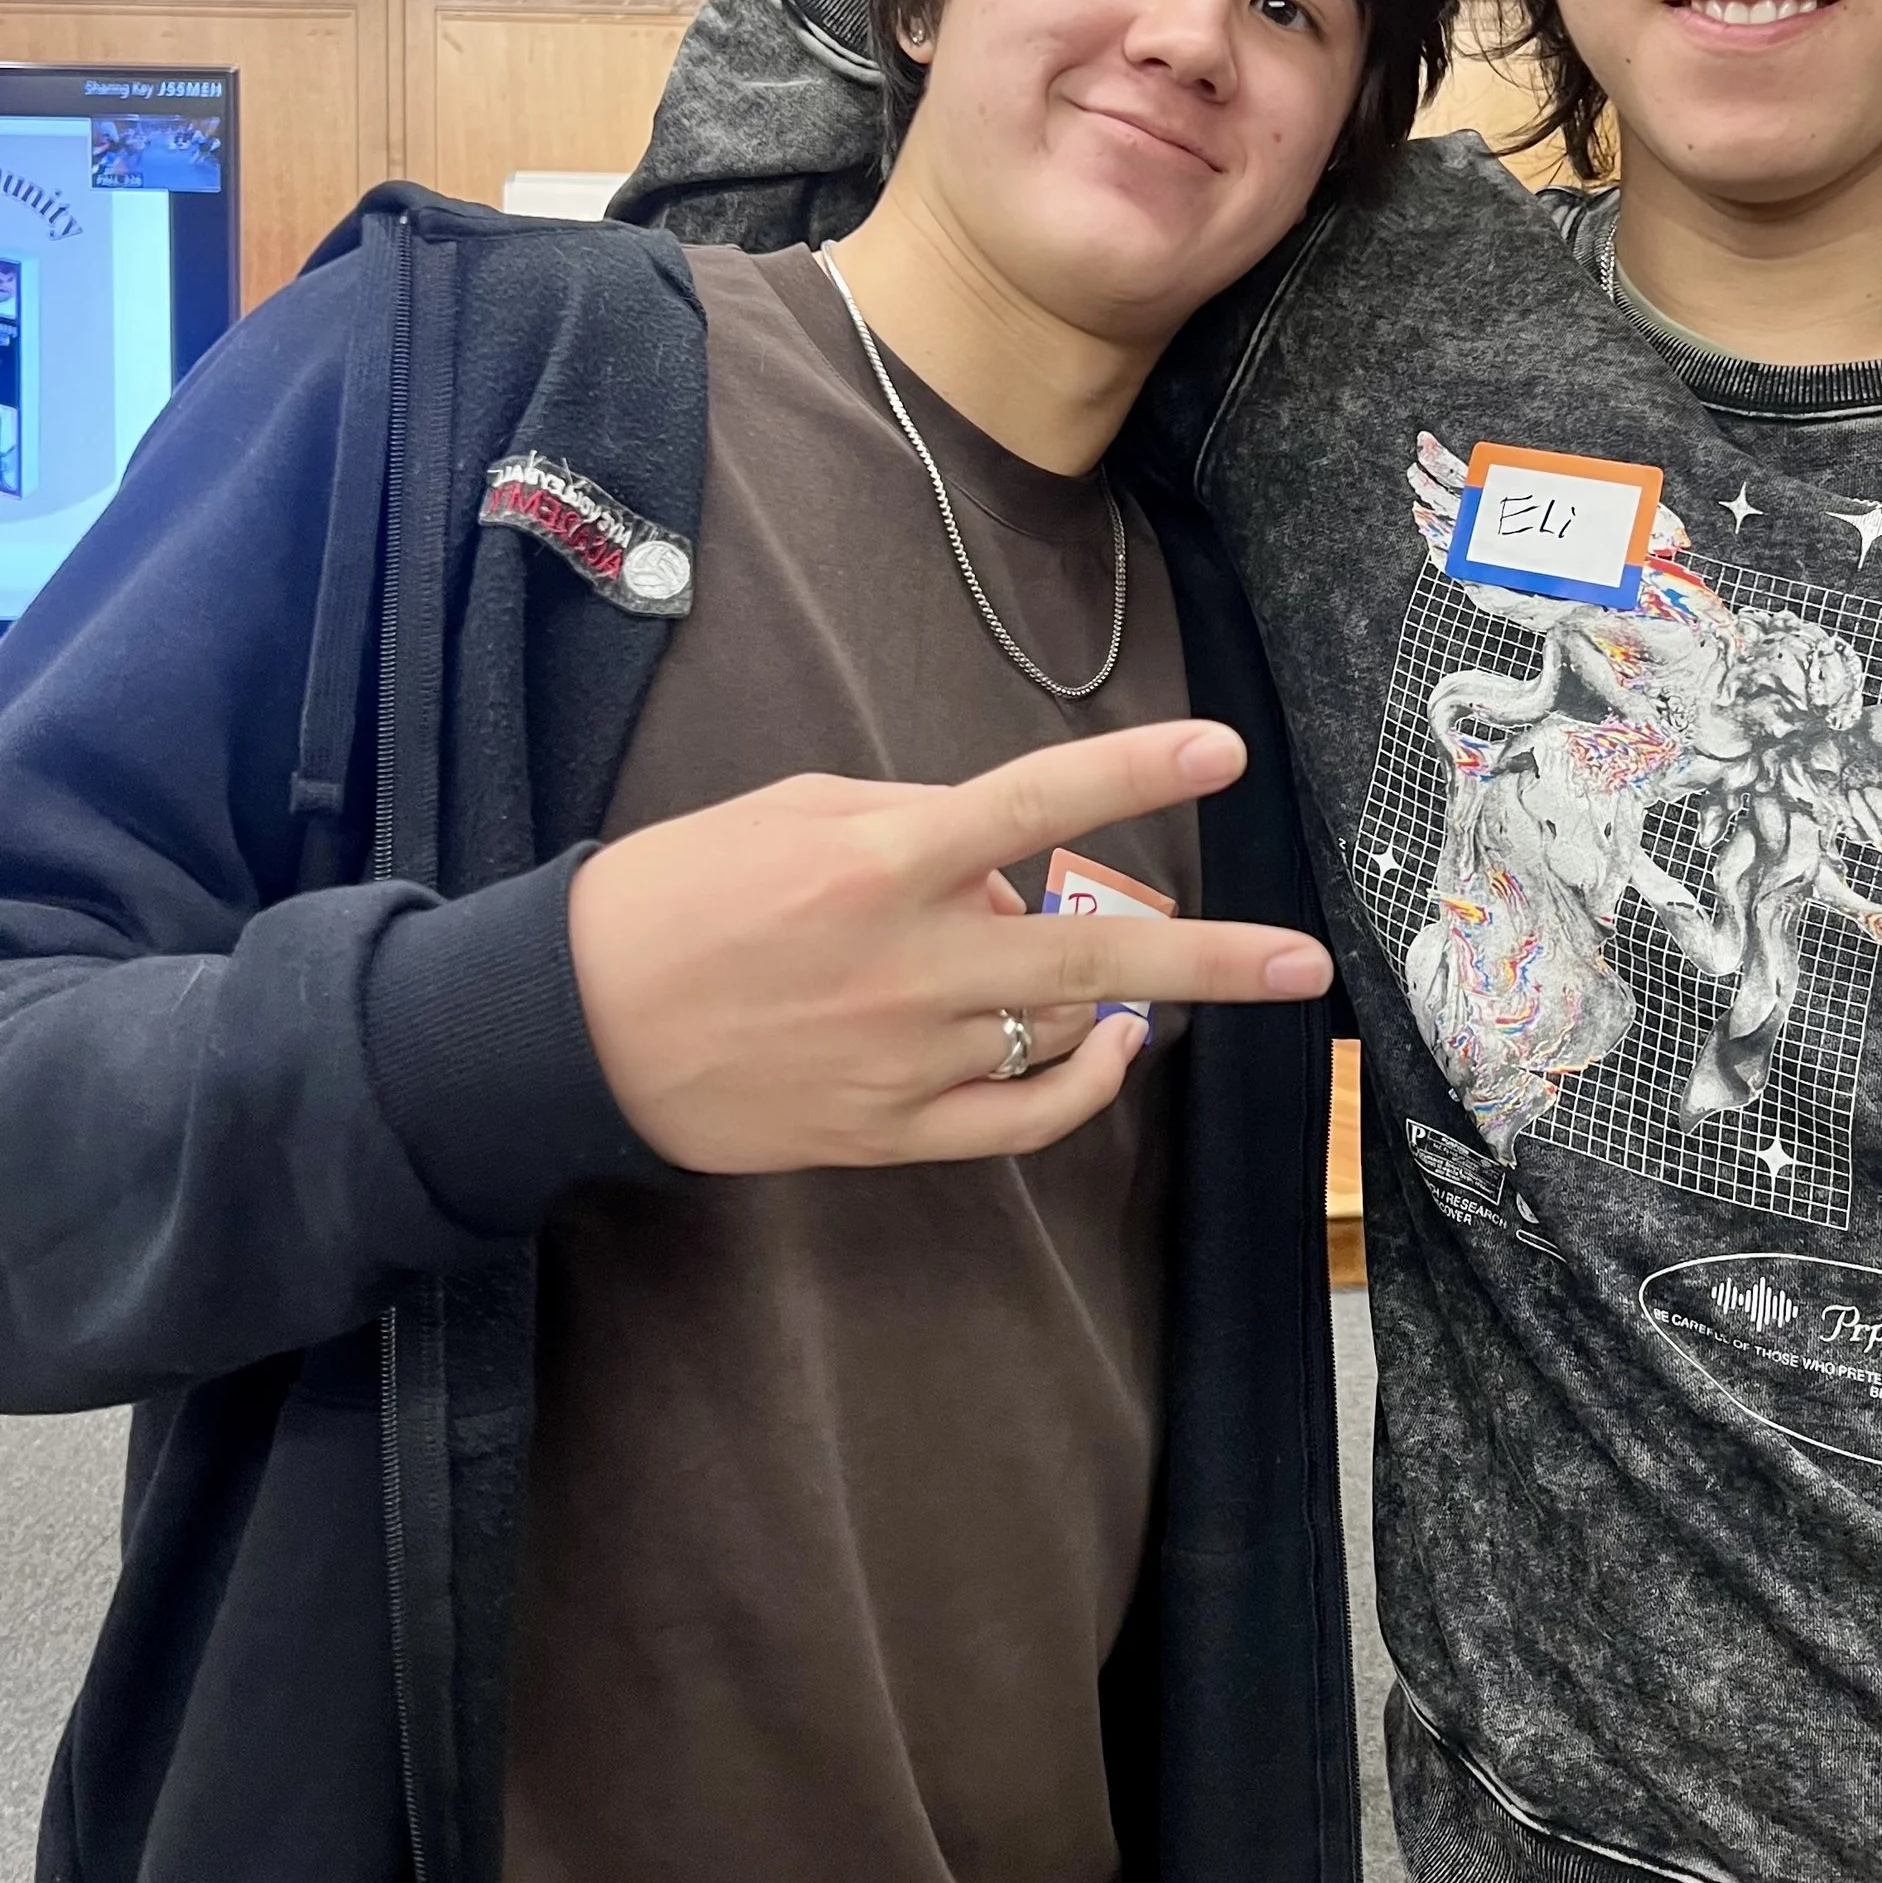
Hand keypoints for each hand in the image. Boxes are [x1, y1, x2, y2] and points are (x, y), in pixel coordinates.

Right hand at [567, 719, 1331, 1173]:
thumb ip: (917, 822)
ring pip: (1060, 1033)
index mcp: (880, 861)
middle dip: (1212, 959)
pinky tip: (1111, 1051)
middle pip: (1090, 956)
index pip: (1034, 802)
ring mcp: (905, 1058)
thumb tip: (1009, 860)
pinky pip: (1021, 1117)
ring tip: (1163, 983)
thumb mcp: (795, 810)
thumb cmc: (680, 892)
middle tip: (1305, 962)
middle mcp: (910, 963)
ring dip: (1122, 1003)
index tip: (1222, 750)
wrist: (575, 1025)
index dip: (1134, 772)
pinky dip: (1081, 1086)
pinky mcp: (889, 1131)